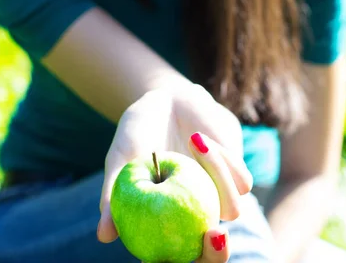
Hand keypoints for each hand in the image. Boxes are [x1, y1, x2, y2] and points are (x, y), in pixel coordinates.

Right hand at [97, 86, 252, 262]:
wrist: (167, 98)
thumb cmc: (138, 132)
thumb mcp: (121, 159)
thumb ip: (112, 194)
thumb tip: (103, 236)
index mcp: (165, 224)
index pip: (173, 261)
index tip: (174, 259)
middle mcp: (195, 218)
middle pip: (214, 254)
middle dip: (217, 254)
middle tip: (214, 236)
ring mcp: (219, 198)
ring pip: (233, 210)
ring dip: (217, 177)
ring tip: (192, 141)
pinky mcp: (237, 175)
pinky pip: (242, 181)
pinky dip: (222, 160)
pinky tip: (199, 138)